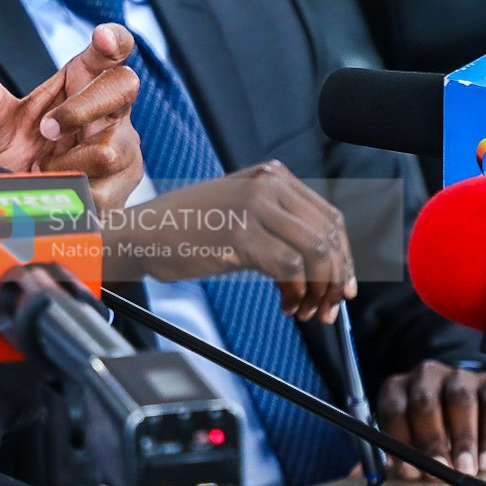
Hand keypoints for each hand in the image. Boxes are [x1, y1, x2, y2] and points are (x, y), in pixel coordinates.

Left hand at [0, 24, 142, 211]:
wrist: (23, 204)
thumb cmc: (19, 153)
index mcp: (85, 82)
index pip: (112, 51)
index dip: (114, 39)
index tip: (101, 38)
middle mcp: (112, 109)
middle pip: (123, 88)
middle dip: (80, 109)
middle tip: (47, 129)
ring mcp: (124, 145)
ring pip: (109, 148)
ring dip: (65, 163)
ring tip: (45, 168)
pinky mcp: (124, 183)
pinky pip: (103, 188)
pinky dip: (70, 191)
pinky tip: (58, 188)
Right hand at [111, 161, 354, 321]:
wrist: (141, 234)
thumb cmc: (185, 228)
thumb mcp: (238, 210)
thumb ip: (277, 222)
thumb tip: (322, 263)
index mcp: (271, 176)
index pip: (329, 217)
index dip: (344, 256)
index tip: (344, 285)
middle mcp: (267, 185)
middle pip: (328, 235)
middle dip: (336, 278)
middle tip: (329, 307)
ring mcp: (253, 208)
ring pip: (315, 252)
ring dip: (318, 289)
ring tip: (306, 309)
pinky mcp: (240, 235)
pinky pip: (289, 268)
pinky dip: (296, 293)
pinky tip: (286, 304)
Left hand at [376, 360, 485, 478]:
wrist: (484, 416)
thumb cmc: (441, 431)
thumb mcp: (415, 442)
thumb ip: (398, 453)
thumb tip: (378, 472)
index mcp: (399, 387)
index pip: (393, 410)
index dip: (400, 440)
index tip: (410, 469)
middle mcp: (427, 375)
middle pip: (424, 403)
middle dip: (431, 440)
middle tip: (441, 470)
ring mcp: (461, 376)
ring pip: (459, 401)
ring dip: (462, 440)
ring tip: (466, 470)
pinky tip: (485, 460)